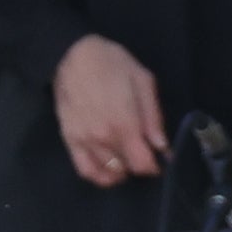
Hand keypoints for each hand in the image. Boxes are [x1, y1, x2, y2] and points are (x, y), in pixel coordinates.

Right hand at [53, 33, 167, 185]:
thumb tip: (163, 147)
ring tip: (128, 158)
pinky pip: (84, 169)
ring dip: (122, 170)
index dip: (154, 166)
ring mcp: (83, 141)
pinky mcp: (69, 140)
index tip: (160, 158)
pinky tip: (109, 169)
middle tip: (144, 151)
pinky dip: (99, 175)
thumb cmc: (112, 64)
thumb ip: (153, 118)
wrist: (72, 55)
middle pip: (127, 169)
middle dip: (140, 164)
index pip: (142, 164)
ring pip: (107, 172)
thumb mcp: (143, 82)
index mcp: (124, 124)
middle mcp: (103, 138)